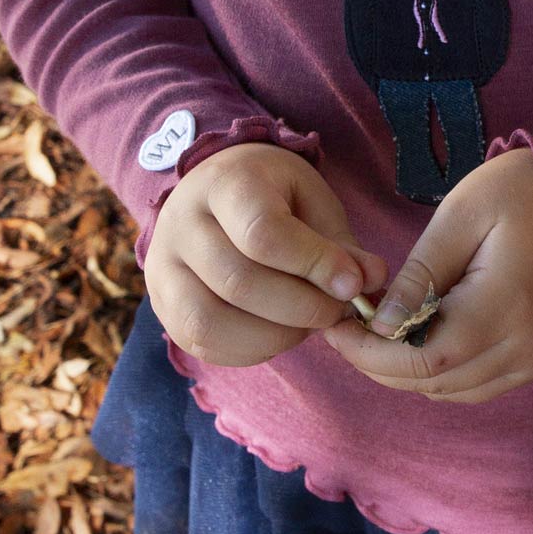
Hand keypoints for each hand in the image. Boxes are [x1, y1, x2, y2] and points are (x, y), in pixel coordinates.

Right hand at [145, 144, 386, 366]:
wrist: (215, 191)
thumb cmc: (274, 196)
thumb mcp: (312, 202)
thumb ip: (340, 244)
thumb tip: (370, 280)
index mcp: (224, 184)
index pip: (262, 233)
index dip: (313, 265)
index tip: (353, 283)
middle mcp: (180, 224)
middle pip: (238, 282)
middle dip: (301, 307)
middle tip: (337, 310)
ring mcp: (162, 268)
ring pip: (210, 321)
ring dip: (274, 335)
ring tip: (308, 324)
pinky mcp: (162, 305)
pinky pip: (201, 343)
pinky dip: (250, 349)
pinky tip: (280, 333)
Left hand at [323, 150, 532, 403]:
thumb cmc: (516, 193)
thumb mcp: (458, 217)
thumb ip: (418, 276)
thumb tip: (379, 326)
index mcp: (508, 304)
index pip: (425, 358)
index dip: (371, 354)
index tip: (338, 330)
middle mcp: (530, 344)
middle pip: (437, 382)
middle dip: (381, 364)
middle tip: (349, 332)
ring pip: (456, 392)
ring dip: (411, 372)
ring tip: (382, 334)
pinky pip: (482, 385)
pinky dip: (445, 373)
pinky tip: (423, 340)